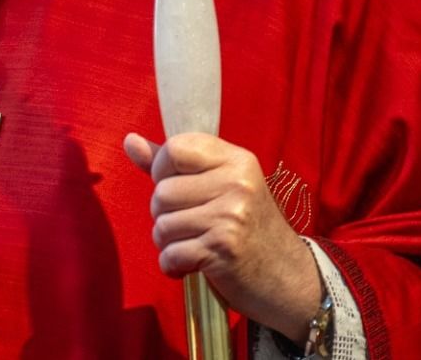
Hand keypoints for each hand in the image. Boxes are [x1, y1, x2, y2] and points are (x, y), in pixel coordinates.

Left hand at [123, 132, 321, 341]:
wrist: (290, 278)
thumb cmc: (248, 228)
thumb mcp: (220, 186)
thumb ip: (172, 164)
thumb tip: (130, 141)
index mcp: (236, 160)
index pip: (175, 148)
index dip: (161, 170)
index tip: (174, 187)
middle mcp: (237, 183)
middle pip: (162, 191)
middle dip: (163, 214)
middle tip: (189, 225)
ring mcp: (231, 216)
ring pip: (162, 225)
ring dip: (168, 242)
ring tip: (192, 244)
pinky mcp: (223, 249)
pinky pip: (170, 254)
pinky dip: (172, 265)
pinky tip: (191, 265)